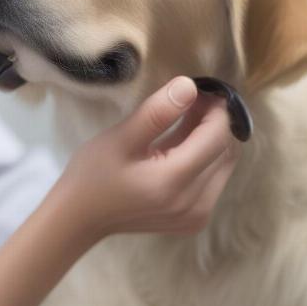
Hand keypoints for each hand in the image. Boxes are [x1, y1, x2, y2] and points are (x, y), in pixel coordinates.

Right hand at [58, 76, 239, 242]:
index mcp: (174, 182)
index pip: (217, 137)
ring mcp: (196, 215)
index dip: (216, 109)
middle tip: (191, 98)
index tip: (200, 87)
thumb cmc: (93, 173)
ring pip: (223, 164)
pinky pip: (213, 179)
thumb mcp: (119, 138)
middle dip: (215, 121)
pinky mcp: (194, 219)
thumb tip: (190, 85)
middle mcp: (194, 204)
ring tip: (186, 115)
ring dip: (211, 137)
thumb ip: (156, 112)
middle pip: (225, 151)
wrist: (81, 216)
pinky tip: (182, 140)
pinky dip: (204, 156)